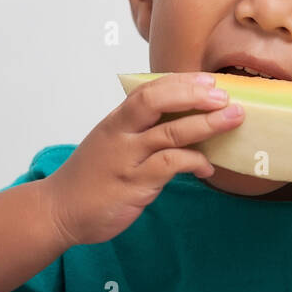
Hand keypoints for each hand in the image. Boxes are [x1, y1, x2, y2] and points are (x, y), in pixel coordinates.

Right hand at [42, 72, 244, 246]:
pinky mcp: (134, 184)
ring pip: (170, 132)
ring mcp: (127, 159)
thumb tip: (184, 120)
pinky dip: (194, 162)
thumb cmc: (91, 177)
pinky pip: (170, 165)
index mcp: (116, 121)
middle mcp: (120, 135)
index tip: (208, 80)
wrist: (58, 211)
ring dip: (205, 124)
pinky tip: (208, 168)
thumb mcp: (112, 145)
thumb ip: (140, 131)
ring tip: (233, 119)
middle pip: (156, 102)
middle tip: (224, 96)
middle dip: (193, 95)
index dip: (180, 82)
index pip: (148, 90)